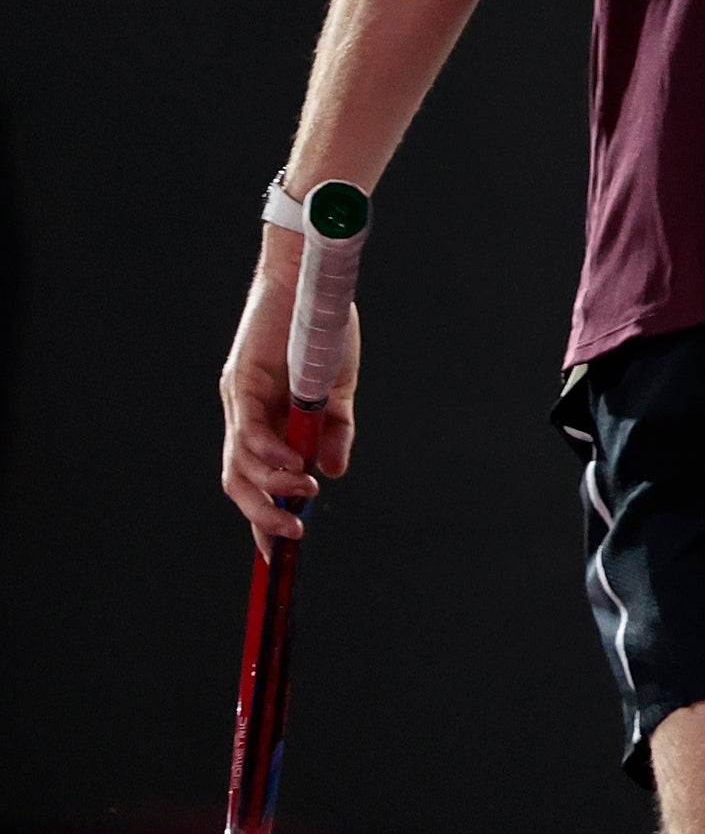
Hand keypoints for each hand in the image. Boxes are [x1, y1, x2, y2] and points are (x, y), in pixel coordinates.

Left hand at [221, 253, 356, 549]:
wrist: (311, 277)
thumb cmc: (322, 330)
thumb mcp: (338, 391)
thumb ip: (334, 431)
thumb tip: (331, 474)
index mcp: (263, 421)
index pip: (255, 481)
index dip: (264, 519)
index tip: (278, 556)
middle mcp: (243, 415)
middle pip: (237, 482)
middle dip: (261, 517)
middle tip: (291, 539)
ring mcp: (238, 399)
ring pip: (238, 464)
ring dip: (269, 489)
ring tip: (299, 499)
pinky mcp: (242, 380)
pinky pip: (247, 430)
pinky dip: (268, 454)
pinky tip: (291, 467)